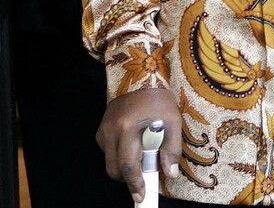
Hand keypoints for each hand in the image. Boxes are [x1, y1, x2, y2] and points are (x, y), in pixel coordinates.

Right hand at [96, 86, 181, 201]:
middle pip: (114, 169)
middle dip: (128, 179)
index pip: (128, 165)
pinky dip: (118, 155)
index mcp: (129, 127)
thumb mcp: (172, 120)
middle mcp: (112, 130)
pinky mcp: (101, 128)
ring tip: (141, 157)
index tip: (141, 196)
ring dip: (123, 167)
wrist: (141, 77)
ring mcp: (104, 129)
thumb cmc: (158, 99)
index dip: (134, 183)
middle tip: (142, 180)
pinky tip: (132, 145)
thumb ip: (172, 148)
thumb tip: (170, 172)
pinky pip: (107, 151)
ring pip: (109, 161)